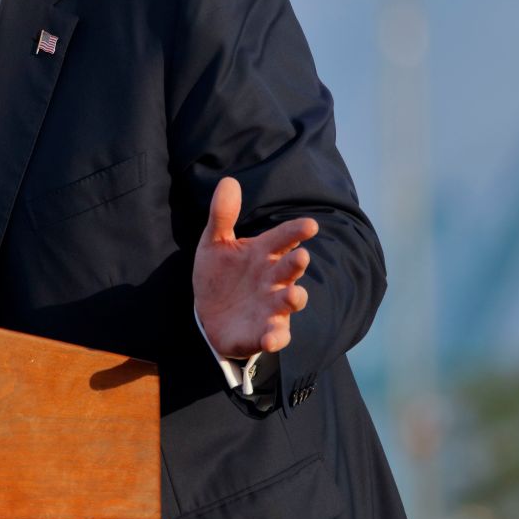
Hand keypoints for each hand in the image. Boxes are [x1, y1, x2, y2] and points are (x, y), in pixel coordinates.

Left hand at [192, 177, 317, 358]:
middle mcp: (272, 279)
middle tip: (300, 256)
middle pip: (289, 269)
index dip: (296, 231)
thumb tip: (229, 181)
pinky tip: (270, 338)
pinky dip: (274, 337)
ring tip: (292, 295)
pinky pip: (274, 336)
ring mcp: (270, 307)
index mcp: (262, 254)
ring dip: (293, 300)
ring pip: (288, 303)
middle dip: (295, 264)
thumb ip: (222, 215)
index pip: (283, 238)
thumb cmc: (219, 275)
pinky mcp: (263, 332)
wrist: (208, 314)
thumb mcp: (214, 243)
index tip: (310, 225)